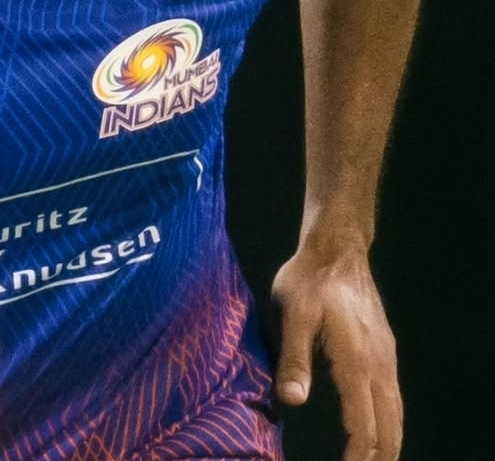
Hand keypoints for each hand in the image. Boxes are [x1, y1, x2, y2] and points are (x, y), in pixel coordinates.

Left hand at [271, 246, 402, 460]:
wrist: (336, 248)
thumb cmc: (308, 280)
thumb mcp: (292, 315)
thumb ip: (293, 359)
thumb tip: (291, 402)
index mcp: (356, 363)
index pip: (364, 426)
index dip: (356, 456)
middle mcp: (379, 365)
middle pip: (389, 428)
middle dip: (378, 457)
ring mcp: (386, 357)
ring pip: (397, 414)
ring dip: (388, 443)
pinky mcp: (384, 348)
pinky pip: (394, 397)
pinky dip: (390, 422)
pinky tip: (380, 426)